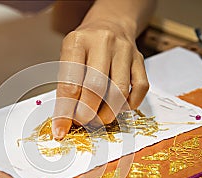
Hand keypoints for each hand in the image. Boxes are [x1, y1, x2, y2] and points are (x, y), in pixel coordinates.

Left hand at [52, 19, 148, 139]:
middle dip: (87, 113)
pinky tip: (119, 106)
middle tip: (83, 122)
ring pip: (119, 92)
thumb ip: (67, 88)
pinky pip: (139, 89)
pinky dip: (129, 105)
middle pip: (96, 88)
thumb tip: (65, 122)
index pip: (70, 83)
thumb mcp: (69, 59)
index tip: (61, 130)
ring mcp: (124, 51)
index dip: (65, 112)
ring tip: (99, 118)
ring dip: (108, 113)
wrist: (111, 23)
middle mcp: (102, 43)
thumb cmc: (85, 47)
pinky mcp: (140, 60)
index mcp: (77, 42)